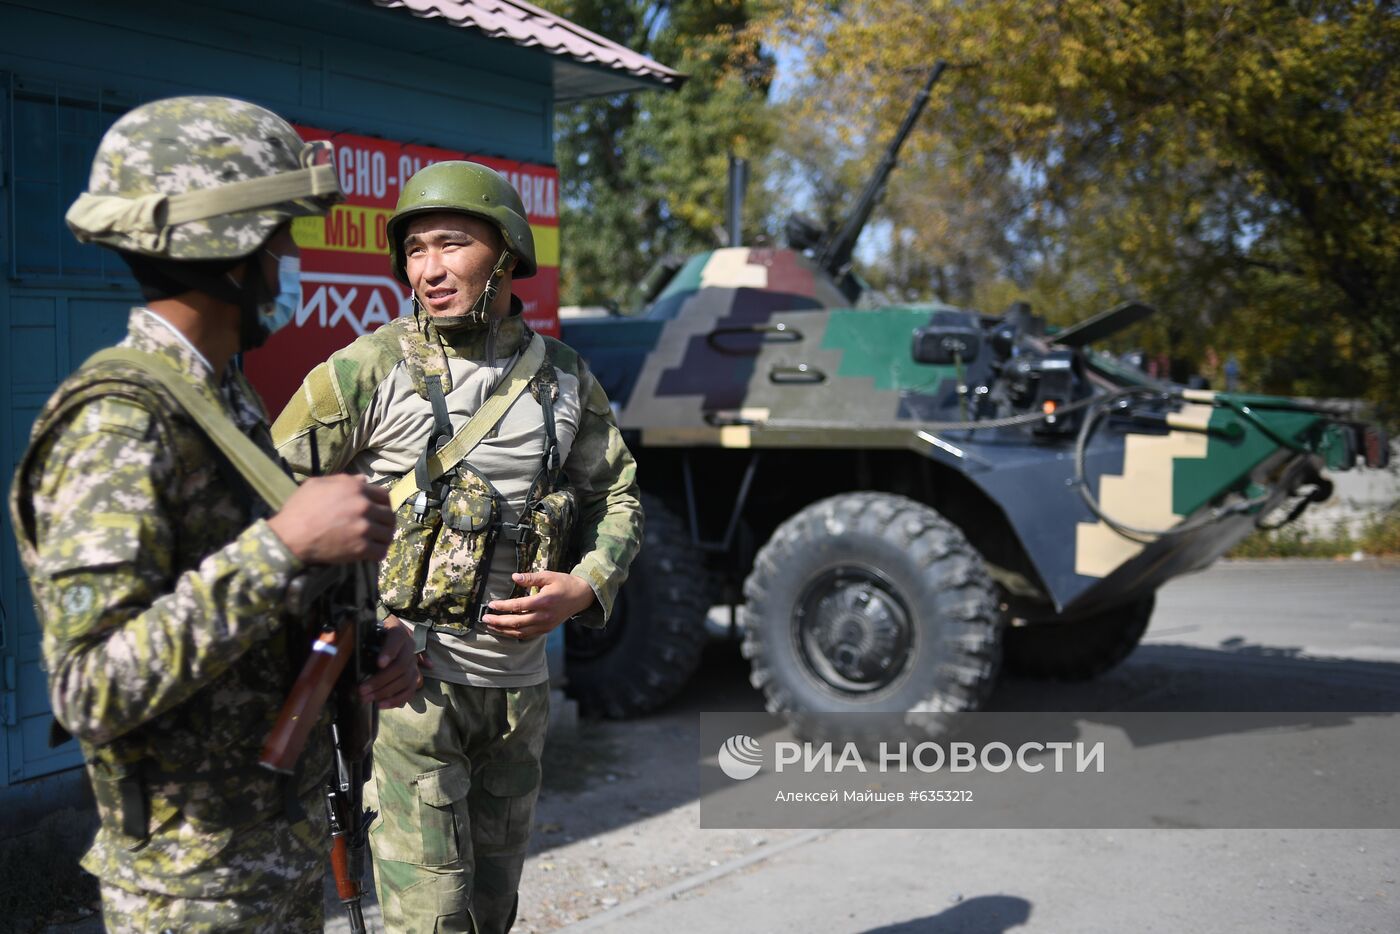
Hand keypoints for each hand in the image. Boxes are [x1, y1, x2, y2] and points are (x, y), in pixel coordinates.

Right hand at [268, 475, 392, 564]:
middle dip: (386, 522)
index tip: (380, 511)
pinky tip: (373, 553)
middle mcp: (363, 506)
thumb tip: (363, 480)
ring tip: (377, 541)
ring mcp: (363, 528)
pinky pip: (381, 551)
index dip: (384, 504)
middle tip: (380, 528)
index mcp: (355, 488)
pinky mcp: (360, 548)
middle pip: (389, 515)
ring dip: (384, 538)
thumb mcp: (318, 485)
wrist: (289, 536)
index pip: (384, 496)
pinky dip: (379, 553)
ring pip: (388, 533)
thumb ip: (343, 480)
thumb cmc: (300, 508)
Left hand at [358, 616, 424, 708]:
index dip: (390, 652)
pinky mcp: (414, 675)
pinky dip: (396, 699)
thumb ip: (362, 640)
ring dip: (385, 692)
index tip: (379, 664)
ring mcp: (413, 662)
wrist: (389, 635)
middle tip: (362, 690)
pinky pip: (409, 690)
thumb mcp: (369, 631)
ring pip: (405, 680)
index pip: (397, 639)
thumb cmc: (374, 634)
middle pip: (400, 665)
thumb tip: (346, 651)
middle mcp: (409, 647)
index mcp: (398, 632)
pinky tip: (381, 704)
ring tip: (367, 698)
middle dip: (380, 680)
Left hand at [481, 571, 595, 640]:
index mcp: (544, 601)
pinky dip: (514, 634)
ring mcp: (545, 625)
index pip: (518, 606)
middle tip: (485, 619)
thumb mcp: (548, 576)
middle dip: (499, 622)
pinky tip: (505, 630)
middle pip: (517, 622)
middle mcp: (544, 616)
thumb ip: (530, 578)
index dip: (503, 606)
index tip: (491, 605)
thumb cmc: (564, 583)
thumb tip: (513, 577)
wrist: (581, 596)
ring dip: (504, 630)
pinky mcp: (546, 629)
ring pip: (520, 632)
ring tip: (491, 626)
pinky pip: (527, 635)